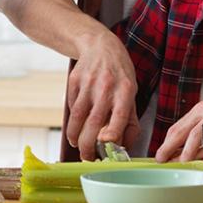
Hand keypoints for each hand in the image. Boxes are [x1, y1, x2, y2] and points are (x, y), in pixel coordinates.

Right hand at [65, 30, 139, 160]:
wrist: (100, 46)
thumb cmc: (119, 74)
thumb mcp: (132, 93)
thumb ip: (129, 120)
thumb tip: (124, 146)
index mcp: (125, 91)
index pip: (119, 117)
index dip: (112, 135)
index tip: (105, 147)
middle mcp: (106, 87)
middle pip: (94, 121)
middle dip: (87, 145)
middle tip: (87, 157)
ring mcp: (88, 83)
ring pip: (77, 116)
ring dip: (75, 136)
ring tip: (77, 145)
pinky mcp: (74, 81)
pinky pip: (70, 105)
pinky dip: (71, 120)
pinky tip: (75, 126)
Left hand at [155, 78, 202, 162]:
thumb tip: (198, 154)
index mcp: (200, 111)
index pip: (178, 127)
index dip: (166, 142)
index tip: (159, 156)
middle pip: (183, 130)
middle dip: (169, 146)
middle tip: (161, 160)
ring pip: (200, 133)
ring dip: (190, 149)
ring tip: (184, 162)